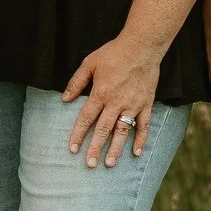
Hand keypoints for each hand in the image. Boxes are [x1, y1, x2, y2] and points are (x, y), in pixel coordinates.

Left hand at [61, 33, 163, 167]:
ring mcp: (133, 105)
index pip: (86, 118)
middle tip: (90, 164)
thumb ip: (76, 82)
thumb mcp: (89, 63)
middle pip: (103, 129)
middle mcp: (116, 102)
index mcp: (100, 93)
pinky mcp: (146, 104)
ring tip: (109, 163)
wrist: (141, 46)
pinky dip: (141, 139)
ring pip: (122, 131)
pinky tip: (136, 153)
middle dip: (95, 148)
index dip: (78, 134)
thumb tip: (64, 99)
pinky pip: (144, 125)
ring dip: (116, 149)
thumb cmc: (113, 53)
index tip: (72, 149)